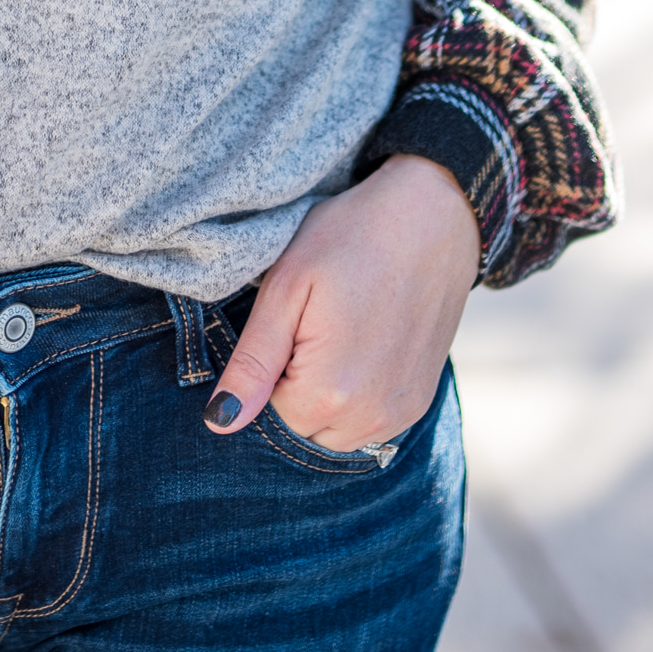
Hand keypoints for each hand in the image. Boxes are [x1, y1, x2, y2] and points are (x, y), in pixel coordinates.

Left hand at [203, 154, 480, 451]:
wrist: (433, 215)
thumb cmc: (352, 237)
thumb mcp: (287, 286)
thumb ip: (253, 362)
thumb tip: (220, 422)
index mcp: (330, 391)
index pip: (267, 421)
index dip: (262, 378)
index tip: (283, 331)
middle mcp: (370, 416)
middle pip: (302, 434)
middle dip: (291, 394)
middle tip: (307, 329)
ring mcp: (401, 412)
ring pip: (334, 436)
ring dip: (322, 402)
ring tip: (333, 336)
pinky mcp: (418, 401)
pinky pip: (368, 427)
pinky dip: (353, 401)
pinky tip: (356, 349)